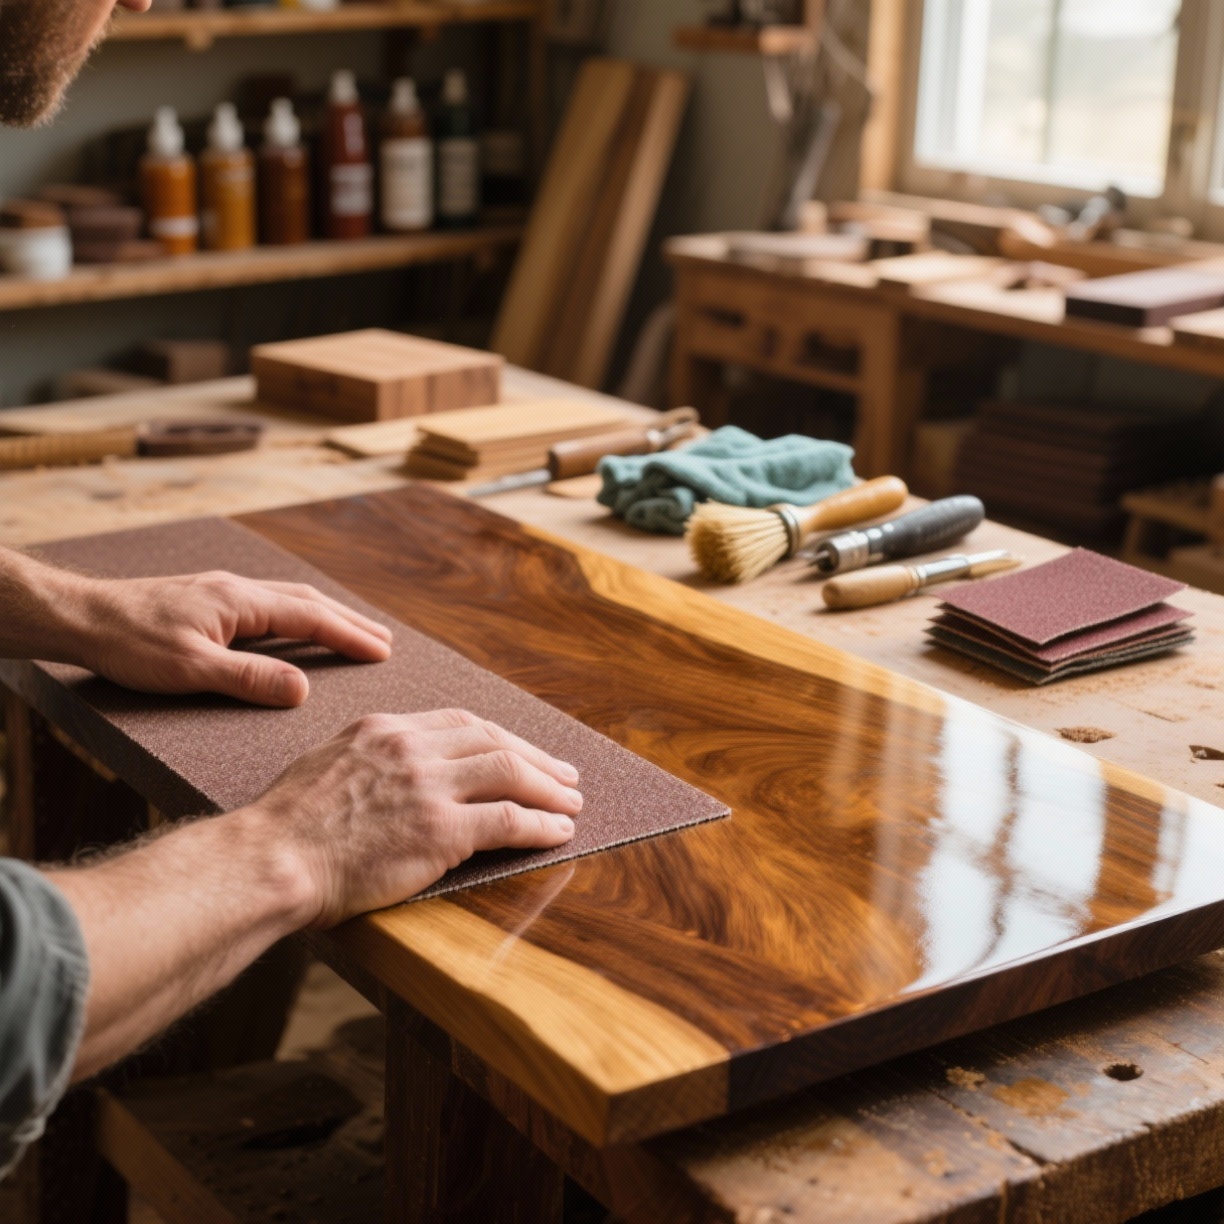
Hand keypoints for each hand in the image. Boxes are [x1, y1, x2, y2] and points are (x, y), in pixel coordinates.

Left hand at [65, 570, 391, 706]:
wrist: (81, 617)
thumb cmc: (130, 644)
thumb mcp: (191, 669)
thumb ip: (249, 679)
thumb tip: (303, 691)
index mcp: (241, 601)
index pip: (310, 618)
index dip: (349, 636)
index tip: (382, 653)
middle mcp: (238, 590)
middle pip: (308, 601)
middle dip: (349, 621)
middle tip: (384, 642)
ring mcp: (223, 592)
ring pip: (289, 599)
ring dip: (327, 615)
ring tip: (353, 632)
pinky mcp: (209, 601)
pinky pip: (270, 605)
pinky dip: (299, 616)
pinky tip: (296, 629)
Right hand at [245, 708, 582, 922]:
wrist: (271, 860)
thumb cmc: (285, 828)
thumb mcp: (325, 764)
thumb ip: (367, 759)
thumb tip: (389, 771)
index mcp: (384, 729)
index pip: (461, 723)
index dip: (500, 739)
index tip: (521, 752)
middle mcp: (412, 748)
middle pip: (494, 741)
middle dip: (537, 758)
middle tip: (566, 774)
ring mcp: (429, 787)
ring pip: (510, 774)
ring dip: (550, 789)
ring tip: (573, 803)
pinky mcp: (440, 831)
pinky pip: (508, 820)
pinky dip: (541, 825)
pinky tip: (558, 832)